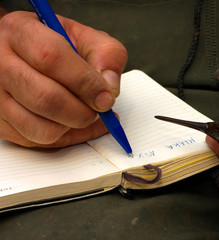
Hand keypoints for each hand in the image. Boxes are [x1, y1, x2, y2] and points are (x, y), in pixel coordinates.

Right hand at [0, 11, 126, 147]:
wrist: (26, 53)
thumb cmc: (56, 45)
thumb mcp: (86, 38)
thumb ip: (106, 55)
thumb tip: (109, 89)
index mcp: (20, 32)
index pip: (51, 58)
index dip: (85, 82)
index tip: (105, 96)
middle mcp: (0, 63)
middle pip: (46, 99)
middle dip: (83, 111)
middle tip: (99, 108)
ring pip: (41, 128)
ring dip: (74, 127)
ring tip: (84, 112)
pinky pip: (37, 142)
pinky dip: (65, 138)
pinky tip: (75, 124)